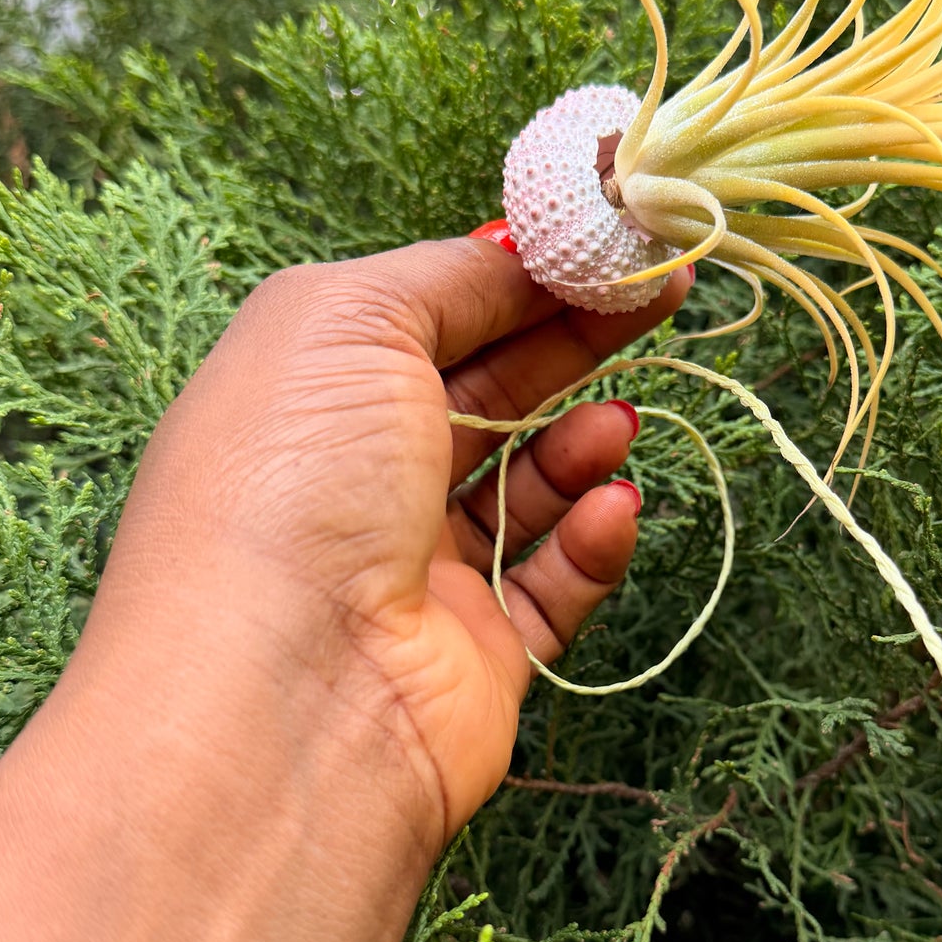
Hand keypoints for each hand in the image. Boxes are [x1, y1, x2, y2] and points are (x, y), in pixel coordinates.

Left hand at [87, 235, 689, 856]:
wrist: (282, 695)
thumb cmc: (291, 484)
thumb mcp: (350, 321)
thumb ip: (449, 276)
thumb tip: (522, 252)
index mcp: (306, 391)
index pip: (431, 315)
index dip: (522, 277)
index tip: (614, 246)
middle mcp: (353, 481)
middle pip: (487, 393)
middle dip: (572, 342)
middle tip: (659, 302)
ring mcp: (415, 575)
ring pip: (524, 491)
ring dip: (579, 445)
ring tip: (618, 422)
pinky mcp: (476, 659)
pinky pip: (554, 589)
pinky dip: (592, 543)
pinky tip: (613, 506)